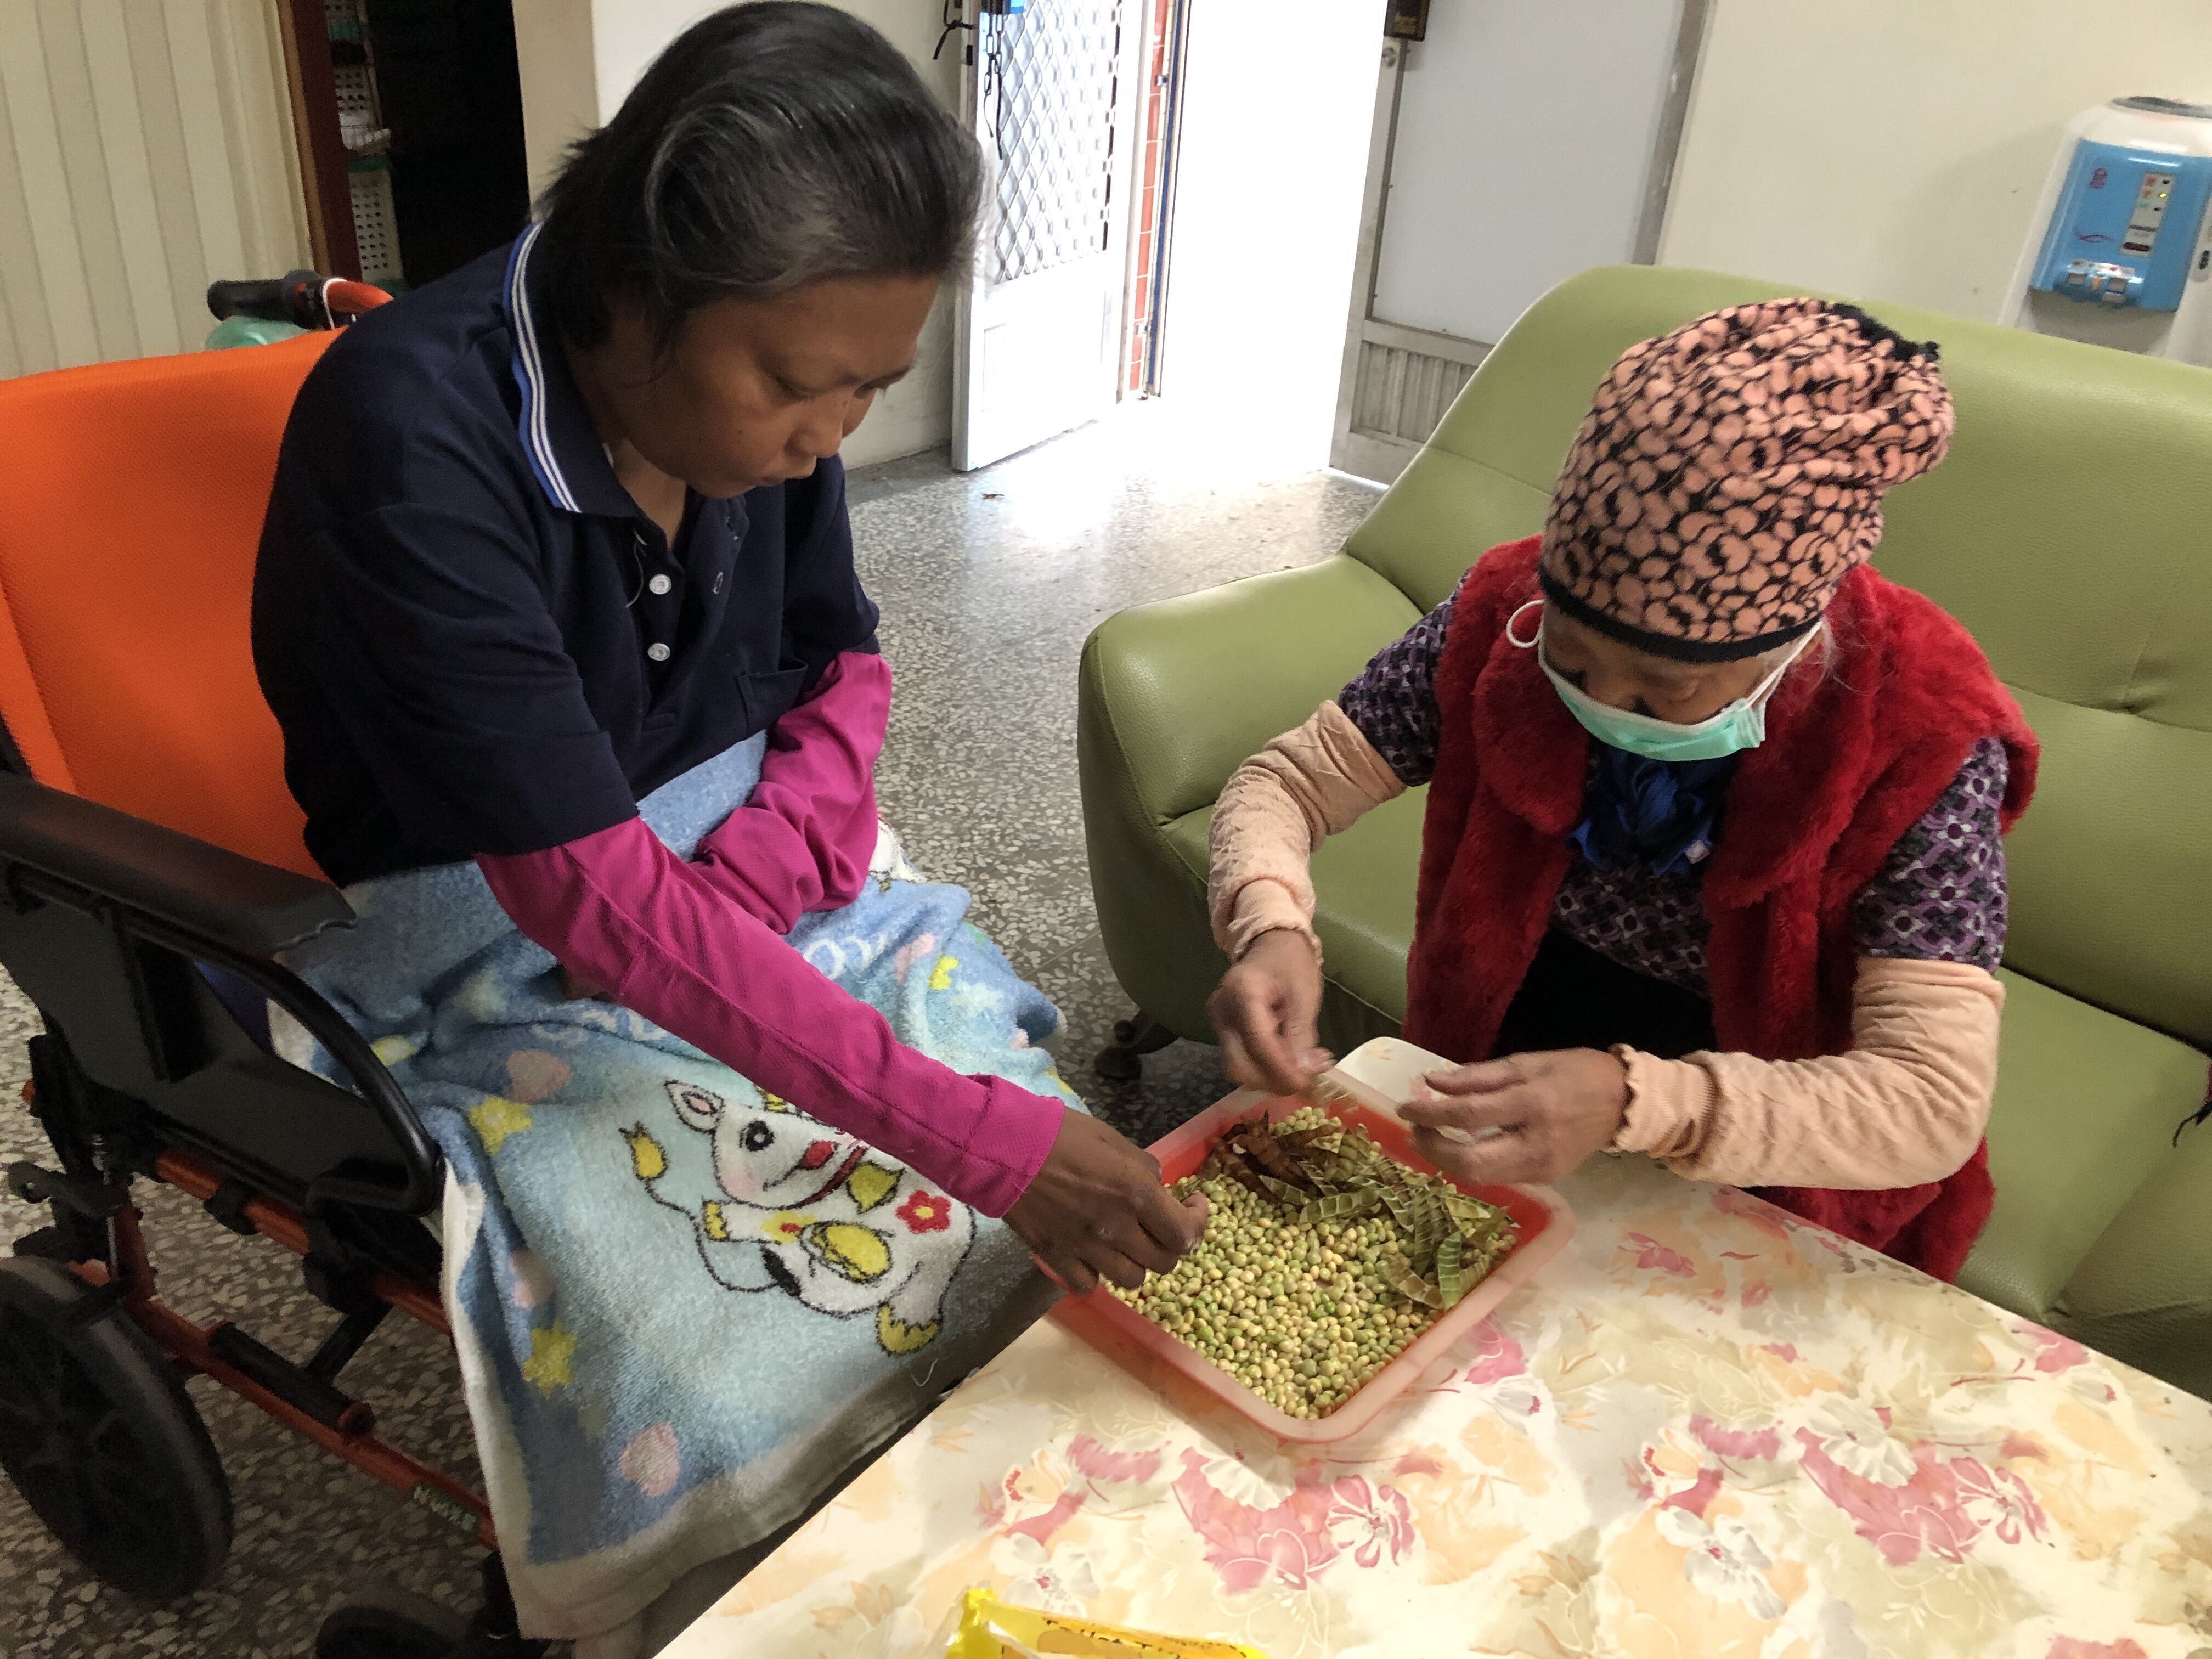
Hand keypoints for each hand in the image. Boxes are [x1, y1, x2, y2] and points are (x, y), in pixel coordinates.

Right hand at [1005, 1109, 1209, 1293]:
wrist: (1004, 1148)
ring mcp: (1086, 1249)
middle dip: (1169, 1245)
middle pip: (1163, 1263)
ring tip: (1126, 1243)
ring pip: (1131, 1280)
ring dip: (1136, 1263)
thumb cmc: (1061, 1134)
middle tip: (1160, 1225)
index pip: (1186, 1234)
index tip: (1191, 1206)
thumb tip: (1157, 1185)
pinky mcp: (1057, 1258)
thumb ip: (1143, 1166)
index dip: (1197, 1223)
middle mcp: (1117, 1228)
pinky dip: (1097, 1276)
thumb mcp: (1113, 1138)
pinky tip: (1093, 1257)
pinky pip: (1089, 1286)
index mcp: (1136, 1193)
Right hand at [1207, 930, 1329, 1095]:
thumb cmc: (1291, 964)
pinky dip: (1265, 1067)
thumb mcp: (1304, 995)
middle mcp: (1222, 1009)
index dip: (1282, 1069)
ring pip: (1238, 1067)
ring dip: (1271, 1077)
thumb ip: (1302, 1035)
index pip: (1258, 1042)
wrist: (1271, 944)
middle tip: (1306, 1080)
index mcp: (1243, 992)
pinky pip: (1241, 1058)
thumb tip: (1303, 1073)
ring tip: (1304, 1069)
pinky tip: (1290, 1061)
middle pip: (1239, 1064)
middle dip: (1273, 1080)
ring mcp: (1219, 1020)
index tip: (1306, 1084)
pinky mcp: (1223, 1029)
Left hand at [1397, 1049, 1628, 1185]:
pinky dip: (1471, 1164)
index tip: (1403, 1107)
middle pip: (1471, 1161)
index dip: (1430, 1114)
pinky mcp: (1546, 1179)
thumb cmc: (1574, 1073)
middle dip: (1433, 1148)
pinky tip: (1459, 1146)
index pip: (1469, 1115)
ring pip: (1481, 1177)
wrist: (1624, 1104)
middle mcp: (1537, 1143)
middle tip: (1414, 1129)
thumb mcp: (1526, 1062)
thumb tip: (1432, 1083)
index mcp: (1533, 1104)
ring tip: (1430, 1137)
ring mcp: (1543, 1167)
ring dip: (1447, 1160)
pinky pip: (1498, 1177)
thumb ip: (1477, 1076)